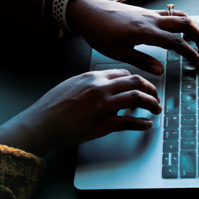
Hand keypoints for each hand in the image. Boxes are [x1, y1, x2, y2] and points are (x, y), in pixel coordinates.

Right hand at [0, 69, 161, 155]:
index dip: (137, 80)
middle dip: (151, 89)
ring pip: (137, 98)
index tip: (142, 86)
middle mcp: (101, 88)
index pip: (124, 73)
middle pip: (136, 82)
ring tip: (156, 109)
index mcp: (93, 77)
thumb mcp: (72, 83)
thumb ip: (91, 81)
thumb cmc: (53, 105)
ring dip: (152, 104)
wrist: (42, 123)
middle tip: (156, 96)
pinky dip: (142, 124)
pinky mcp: (103, 125)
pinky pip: (130, 122)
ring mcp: (103, 106)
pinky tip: (146, 125)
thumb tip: (107, 84)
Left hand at [66, 0, 198, 74]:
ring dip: (193, 28)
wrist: (89, 12)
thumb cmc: (99, 32)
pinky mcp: (146, 12)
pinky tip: (180, 31)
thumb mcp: (118, 52)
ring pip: (180, 16)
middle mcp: (152, 20)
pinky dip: (182, 22)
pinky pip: (170, 14)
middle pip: (186, 24)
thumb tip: (161, 70)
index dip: (191, 54)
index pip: (177, 42)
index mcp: (146, 32)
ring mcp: (150, 13)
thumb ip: (141, 61)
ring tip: (198, 41)